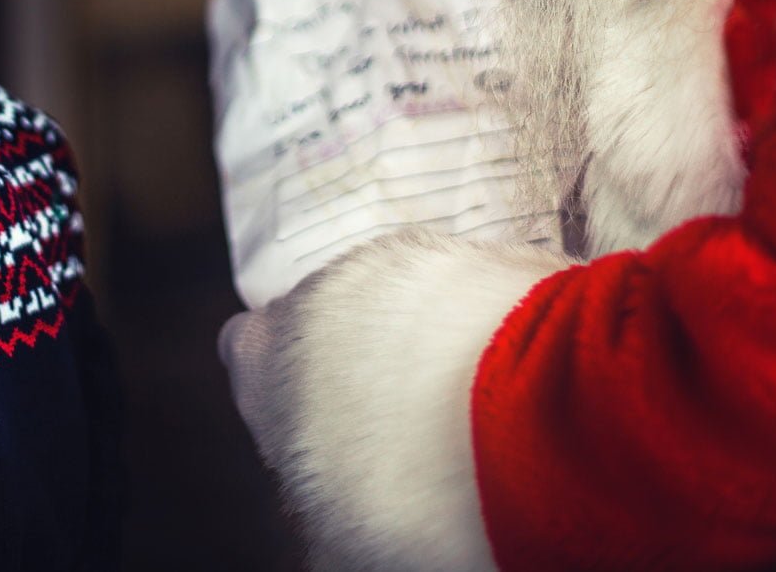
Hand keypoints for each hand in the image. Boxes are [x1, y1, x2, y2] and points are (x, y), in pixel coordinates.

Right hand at [215, 229, 561, 570]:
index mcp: (263, 360)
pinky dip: (471, 315)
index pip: (245, 355)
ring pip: (391, 297)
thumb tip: (337, 514)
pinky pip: (457, 283)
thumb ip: (319, 496)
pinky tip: (501, 368)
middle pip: (323, 322)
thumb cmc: (424, 485)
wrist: (530, 417)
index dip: (282, 393)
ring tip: (464, 401)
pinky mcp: (464, 245)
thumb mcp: (343, 529)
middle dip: (354, 361)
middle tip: (400, 424)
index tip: (322, 432)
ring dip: (413, 334)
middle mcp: (318, 293)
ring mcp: (394, 260)